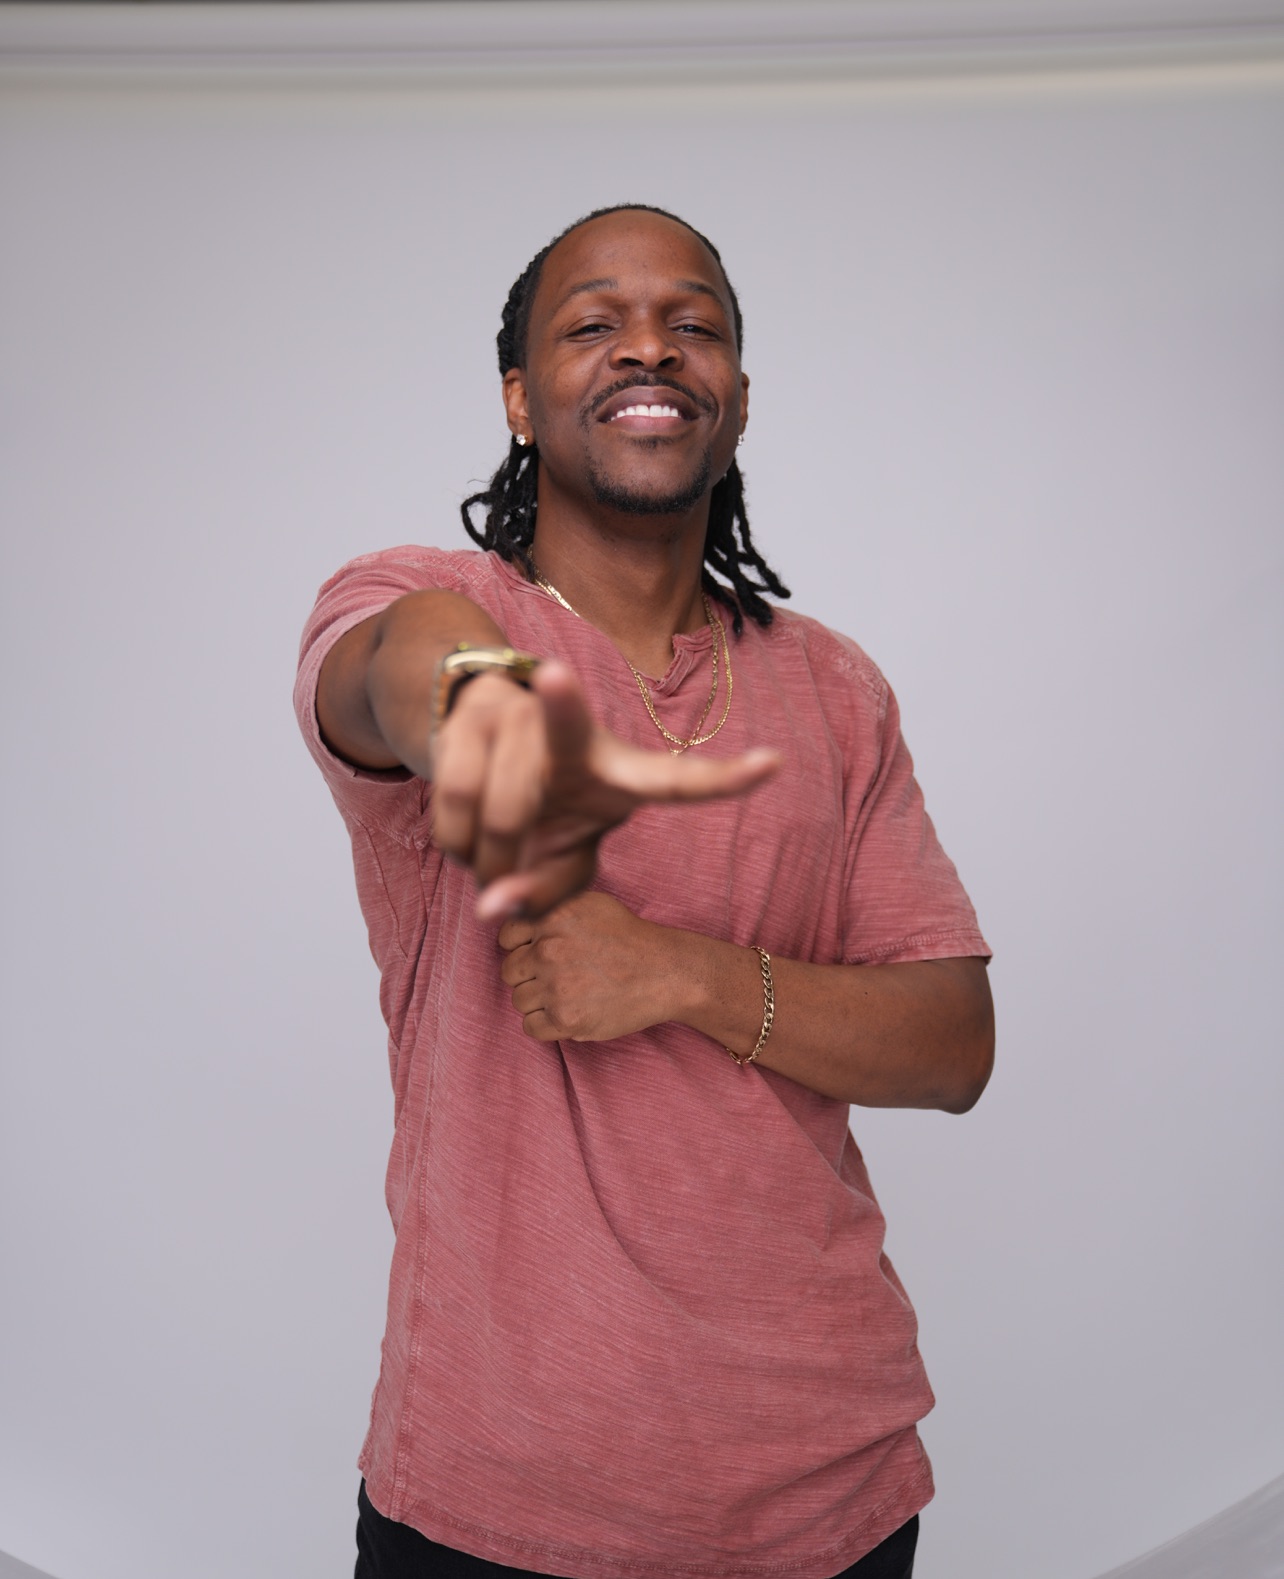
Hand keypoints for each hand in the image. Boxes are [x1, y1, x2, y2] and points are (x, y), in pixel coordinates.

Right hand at [432, 659, 777, 919]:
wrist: (477, 752)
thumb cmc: (540, 816)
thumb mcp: (554, 867)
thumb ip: (539, 898)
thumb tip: (492, 907)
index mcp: (619, 776)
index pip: (678, 781)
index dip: (725, 779)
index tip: (776, 763)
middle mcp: (578, 740)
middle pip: (571, 729)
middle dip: (565, 704)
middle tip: (553, 672)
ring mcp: (523, 718)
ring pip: (501, 805)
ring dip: (486, 858)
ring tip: (489, 862)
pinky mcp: (473, 715)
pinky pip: (456, 797)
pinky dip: (455, 842)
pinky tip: (463, 841)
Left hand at [497, 891, 679, 1041]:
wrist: (666, 972)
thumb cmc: (629, 937)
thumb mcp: (589, 904)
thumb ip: (550, 910)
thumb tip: (516, 915)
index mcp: (551, 919)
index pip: (506, 938)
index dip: (522, 947)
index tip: (540, 954)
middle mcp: (548, 950)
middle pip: (510, 972)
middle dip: (529, 976)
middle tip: (559, 977)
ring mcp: (556, 986)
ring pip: (519, 1001)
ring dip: (538, 1001)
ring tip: (568, 996)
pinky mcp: (566, 1019)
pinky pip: (530, 1027)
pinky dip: (544, 1025)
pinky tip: (567, 1014)